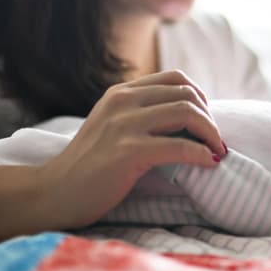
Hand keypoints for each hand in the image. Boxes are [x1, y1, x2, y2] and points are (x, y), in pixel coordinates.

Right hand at [35, 70, 227, 229]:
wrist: (54, 192)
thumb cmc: (89, 166)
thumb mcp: (112, 126)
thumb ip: (140, 114)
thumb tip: (187, 115)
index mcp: (121, 93)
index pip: (175, 78)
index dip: (200, 96)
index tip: (206, 120)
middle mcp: (123, 102)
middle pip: (186, 94)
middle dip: (209, 117)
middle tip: (215, 140)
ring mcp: (124, 125)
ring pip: (187, 113)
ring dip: (211, 133)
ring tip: (216, 151)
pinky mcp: (128, 152)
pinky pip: (180, 146)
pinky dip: (202, 154)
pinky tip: (208, 163)